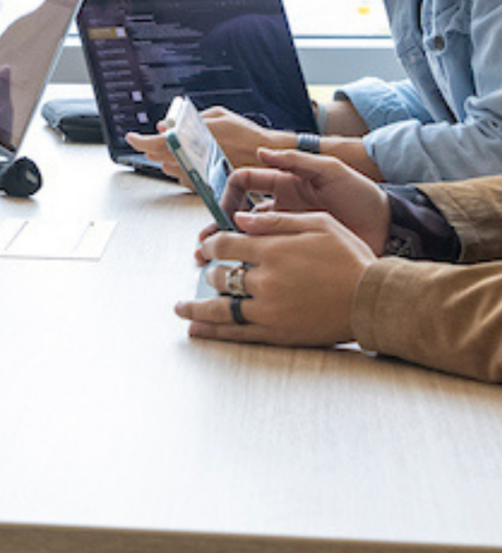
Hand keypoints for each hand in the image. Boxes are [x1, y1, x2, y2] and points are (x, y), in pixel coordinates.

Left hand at [127, 104, 298, 178]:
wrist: (266, 157)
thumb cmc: (246, 134)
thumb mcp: (217, 116)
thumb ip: (189, 120)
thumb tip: (164, 125)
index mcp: (194, 138)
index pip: (156, 142)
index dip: (140, 140)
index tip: (131, 137)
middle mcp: (193, 158)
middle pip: (158, 156)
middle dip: (154, 147)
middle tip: (156, 139)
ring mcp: (197, 173)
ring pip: (168, 167)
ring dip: (168, 157)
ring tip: (180, 147)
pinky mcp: (203, 184)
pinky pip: (182, 177)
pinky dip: (182, 166)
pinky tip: (193, 158)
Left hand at [176, 211, 374, 345]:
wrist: (373, 299)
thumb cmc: (350, 257)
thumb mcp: (319, 224)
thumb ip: (276, 220)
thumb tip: (240, 219)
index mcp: (273, 250)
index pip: (225, 245)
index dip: (210, 245)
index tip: (206, 248)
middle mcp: (265, 281)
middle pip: (221, 276)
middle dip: (211, 272)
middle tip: (208, 272)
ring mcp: (269, 310)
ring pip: (221, 308)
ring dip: (195, 307)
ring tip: (180, 307)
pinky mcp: (277, 332)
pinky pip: (236, 333)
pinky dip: (213, 332)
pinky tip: (196, 329)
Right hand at [222, 150, 390, 255]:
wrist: (387, 226)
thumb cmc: (361, 193)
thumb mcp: (331, 171)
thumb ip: (296, 160)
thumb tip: (261, 152)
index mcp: (284, 182)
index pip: (244, 182)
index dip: (229, 192)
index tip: (225, 211)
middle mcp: (280, 205)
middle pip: (237, 213)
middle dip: (217, 225)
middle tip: (205, 244)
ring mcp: (287, 228)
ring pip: (247, 236)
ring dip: (227, 247)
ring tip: (210, 261)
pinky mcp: (296, 248)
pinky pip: (266, 254)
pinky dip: (249, 261)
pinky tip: (239, 271)